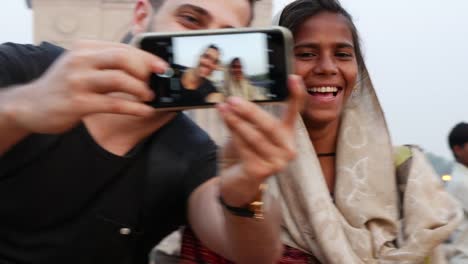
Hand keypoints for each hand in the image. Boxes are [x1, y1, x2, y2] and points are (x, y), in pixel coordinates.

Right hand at [2, 40, 166, 133]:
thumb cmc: (63, 86)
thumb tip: (141, 67)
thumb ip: (105, 63)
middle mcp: (80, 61)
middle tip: (158, 79)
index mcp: (84, 49)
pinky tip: (144, 111)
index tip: (161, 66)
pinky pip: (114, 104)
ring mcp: (78, 81)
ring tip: (150, 96)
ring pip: (119, 80)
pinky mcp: (78, 103)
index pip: (122, 48)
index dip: (146, 57)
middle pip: (122, 58)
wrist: (31, 105)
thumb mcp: (80, 65)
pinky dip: (134, 107)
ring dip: (141, 89)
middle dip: (145, 69)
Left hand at [217, 75, 305, 206]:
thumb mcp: (246, 132)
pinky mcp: (262, 171)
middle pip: (269, 125)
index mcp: (287, 135)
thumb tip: (232, 101)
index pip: (295, 112)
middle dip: (249, 110)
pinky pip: (245, 147)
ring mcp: (277, 162)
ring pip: (255, 136)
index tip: (294, 78)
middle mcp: (287, 149)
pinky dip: (233, 133)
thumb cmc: (243, 153)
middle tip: (232, 99)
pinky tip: (225, 122)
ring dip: (236, 121)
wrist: (236, 183)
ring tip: (223, 108)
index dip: (296, 95)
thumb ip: (245, 119)